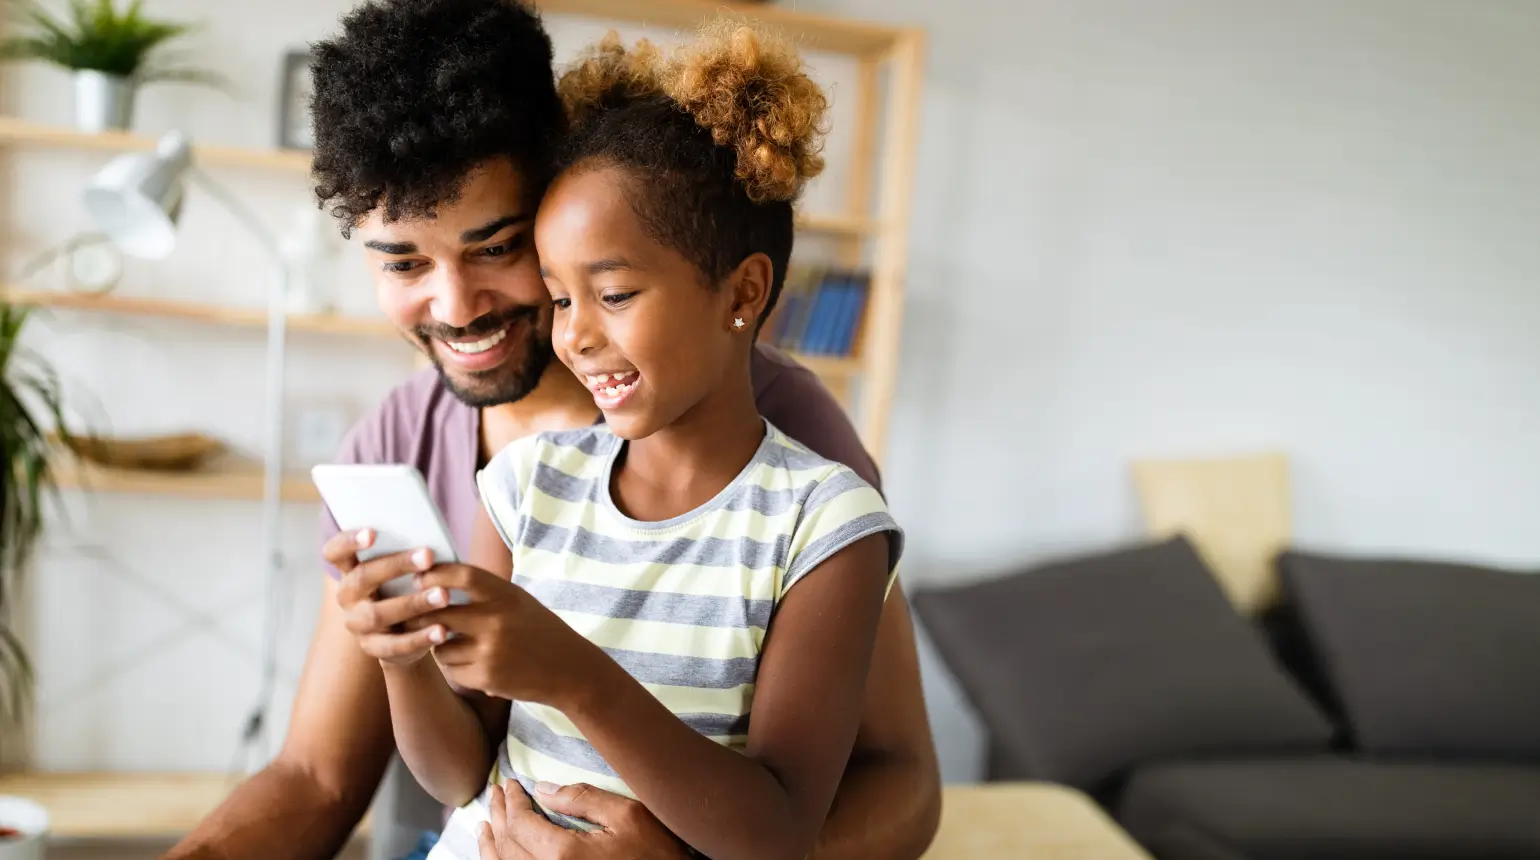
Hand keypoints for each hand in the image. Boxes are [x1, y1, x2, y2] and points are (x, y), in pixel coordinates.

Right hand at [328, 528, 450, 665]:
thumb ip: (407, 554)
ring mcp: (357, 623)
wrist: (404, 633)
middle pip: (362, 578)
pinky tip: (441, 630)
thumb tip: (431, 543)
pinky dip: (419, 638)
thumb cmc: (405, 586)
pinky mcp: (373, 647)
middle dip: (396, 565)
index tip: (372, 533)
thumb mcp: (402, 570)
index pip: (335, 552)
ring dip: (413, 603)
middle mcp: (348, 595)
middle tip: (428, 556)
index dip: (348, 541)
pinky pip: (394, 645)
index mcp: (350, 569)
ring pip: (378, 614)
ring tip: (444, 595)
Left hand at [414, 565, 607, 704]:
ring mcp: (491, 650)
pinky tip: (474, 664)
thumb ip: (484, 591)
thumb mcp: (518, 601)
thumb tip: (435, 580)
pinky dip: (456, 667)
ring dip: (440, 644)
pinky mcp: (486, 677)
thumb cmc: (539, 630)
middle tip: (413, 614)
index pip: (463, 575)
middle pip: (439, 611)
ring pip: (439, 644)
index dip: (436, 573)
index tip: (420, 577)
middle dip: (421, 613)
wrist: (569, 670)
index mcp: (507, 596)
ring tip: (456, 644)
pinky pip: (451, 669)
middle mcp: (497, 620)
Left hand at [477, 781, 690, 859]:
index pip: (519, 823)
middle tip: (496, 794)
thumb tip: (543, 789)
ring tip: (485, 825)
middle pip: (507, 845)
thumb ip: (582, 799)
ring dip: (491, 844)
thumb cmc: (657, 854)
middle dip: (498, 816)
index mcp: (563, 854)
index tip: (511, 783)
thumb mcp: (627, 815)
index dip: (511, 800)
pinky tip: (498, 855)